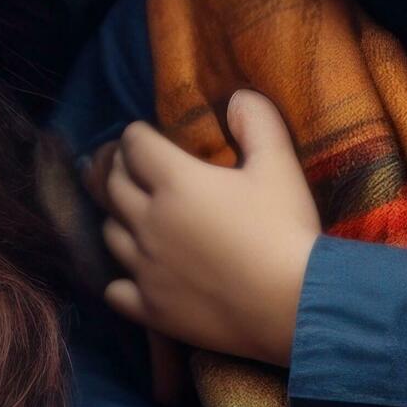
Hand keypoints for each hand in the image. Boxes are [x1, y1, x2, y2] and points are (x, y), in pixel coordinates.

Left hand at [91, 95, 319, 363]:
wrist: (297, 306)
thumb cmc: (287, 231)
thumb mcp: (279, 166)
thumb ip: (258, 123)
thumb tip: (237, 97)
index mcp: (175, 181)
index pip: (134, 145)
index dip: (137, 136)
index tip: (145, 137)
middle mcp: (149, 221)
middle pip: (113, 186)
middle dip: (119, 170)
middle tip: (132, 169)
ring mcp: (146, 268)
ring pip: (109, 235)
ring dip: (117, 219)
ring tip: (132, 216)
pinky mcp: (151, 309)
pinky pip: (115, 290)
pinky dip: (120, 280)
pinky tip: (133, 276)